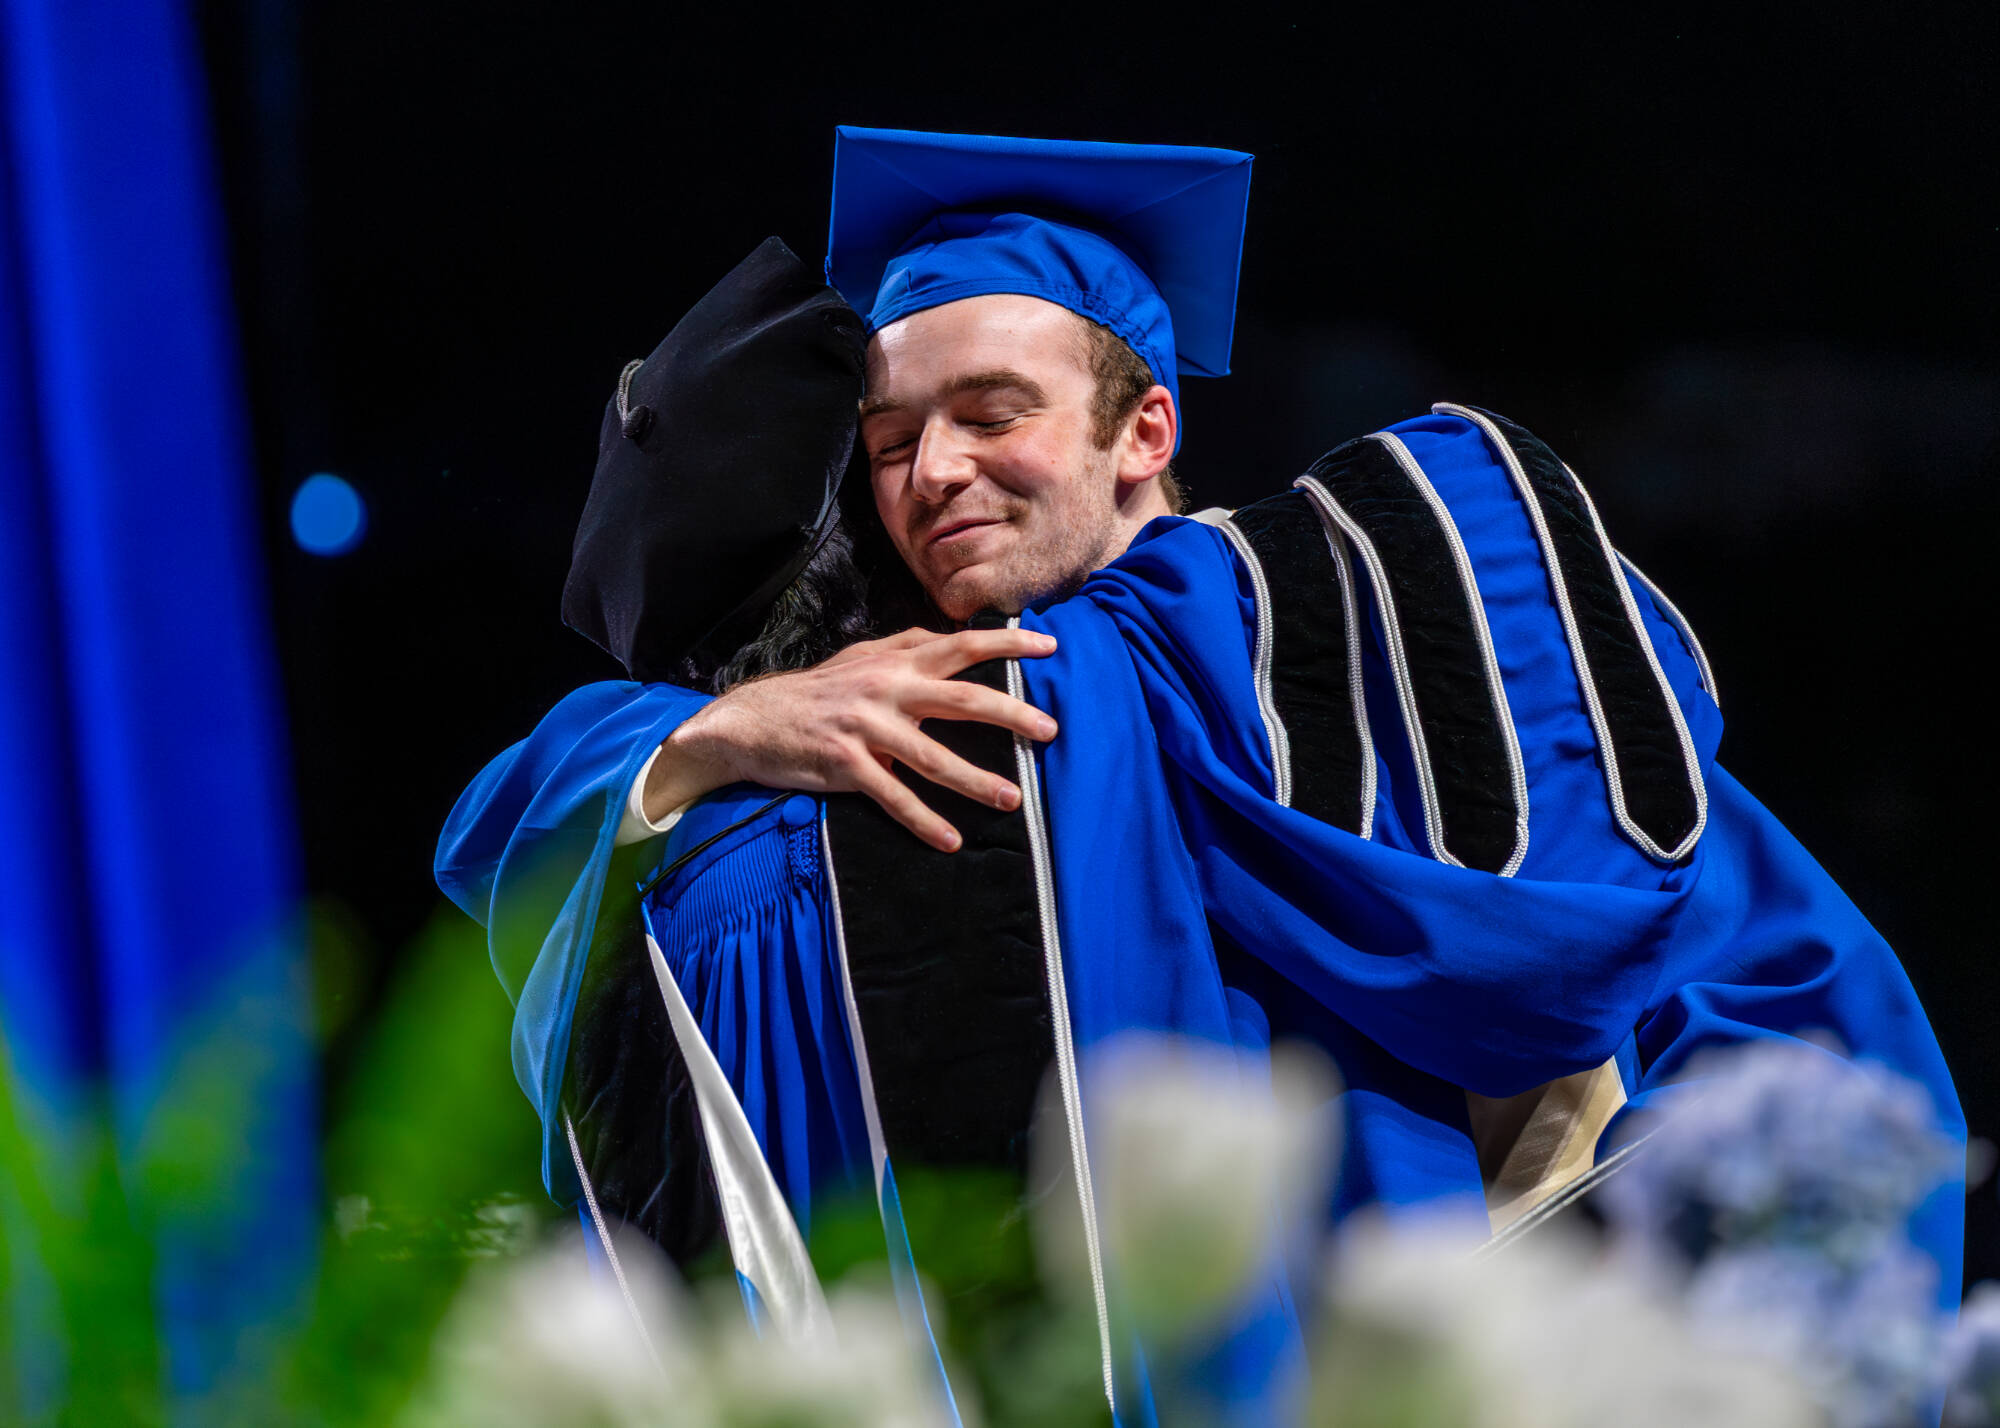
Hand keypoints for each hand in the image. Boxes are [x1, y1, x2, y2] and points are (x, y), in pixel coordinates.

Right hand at [647, 626, 1058, 850]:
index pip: (962, 644)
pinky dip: (923, 821)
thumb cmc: (815, 692)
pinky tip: (949, 840)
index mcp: (896, 661)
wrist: (752, 722)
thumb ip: (905, 645)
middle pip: (963, 699)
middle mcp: (886, 689)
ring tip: (1011, 799)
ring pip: (933, 757)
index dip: (1008, 642)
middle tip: (1051, 730)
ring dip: (976, 781)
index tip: (1050, 644)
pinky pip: (893, 796)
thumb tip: (950, 634)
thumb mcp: (860, 657)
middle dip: (1012, 714)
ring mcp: (866, 728)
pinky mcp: (846, 765)